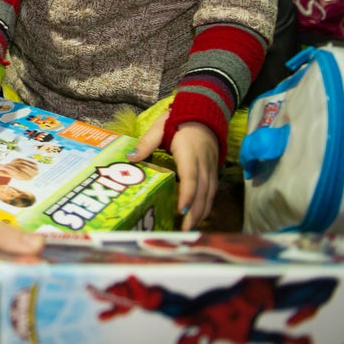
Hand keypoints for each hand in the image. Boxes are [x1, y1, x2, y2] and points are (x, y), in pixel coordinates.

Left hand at [128, 115, 218, 230]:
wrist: (204, 113)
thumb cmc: (178, 121)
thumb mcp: (160, 127)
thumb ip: (146, 143)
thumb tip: (130, 157)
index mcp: (189, 153)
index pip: (191, 177)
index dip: (187, 195)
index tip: (181, 211)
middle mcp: (203, 163)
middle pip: (202, 191)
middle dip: (195, 212)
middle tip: (184, 230)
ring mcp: (211, 168)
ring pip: (209, 194)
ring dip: (201, 212)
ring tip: (190, 228)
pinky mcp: (213, 171)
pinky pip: (212, 191)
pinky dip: (206, 205)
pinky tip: (198, 216)